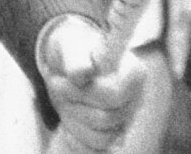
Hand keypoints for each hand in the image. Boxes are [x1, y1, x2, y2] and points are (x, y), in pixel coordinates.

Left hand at [40, 14, 144, 153]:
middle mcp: (135, 99)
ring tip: (64, 96)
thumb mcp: (71, 47)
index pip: (112, 95)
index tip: (69, 77)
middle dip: (74, 100)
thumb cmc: (74, 50)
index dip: (86, 91)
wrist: (68, 62)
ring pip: (99, 135)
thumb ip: (76, 59)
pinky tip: (69, 112)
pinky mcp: (114, 134)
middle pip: (103, 117)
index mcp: (133, 73)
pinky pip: (94, 145)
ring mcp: (126, 119)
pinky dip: (76, 131)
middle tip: (56, 81)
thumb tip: (81, 75)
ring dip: (72, 115)